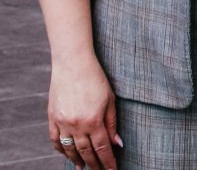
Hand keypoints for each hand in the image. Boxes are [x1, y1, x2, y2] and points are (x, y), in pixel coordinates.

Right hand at [47, 55, 120, 169]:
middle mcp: (77, 125)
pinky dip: (61, 149)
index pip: (103, 148)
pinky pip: (55, 140)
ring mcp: (62, 122)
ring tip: (83, 168)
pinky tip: (67, 154)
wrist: (73, 64)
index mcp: (94, 120)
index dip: (108, 162)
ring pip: (70, 149)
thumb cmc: (96, 79)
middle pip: (86, 152)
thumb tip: (117, 144)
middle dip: (94, 164)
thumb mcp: (111, 100)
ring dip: (77, 160)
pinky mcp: (52, 118)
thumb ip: (113, 123)